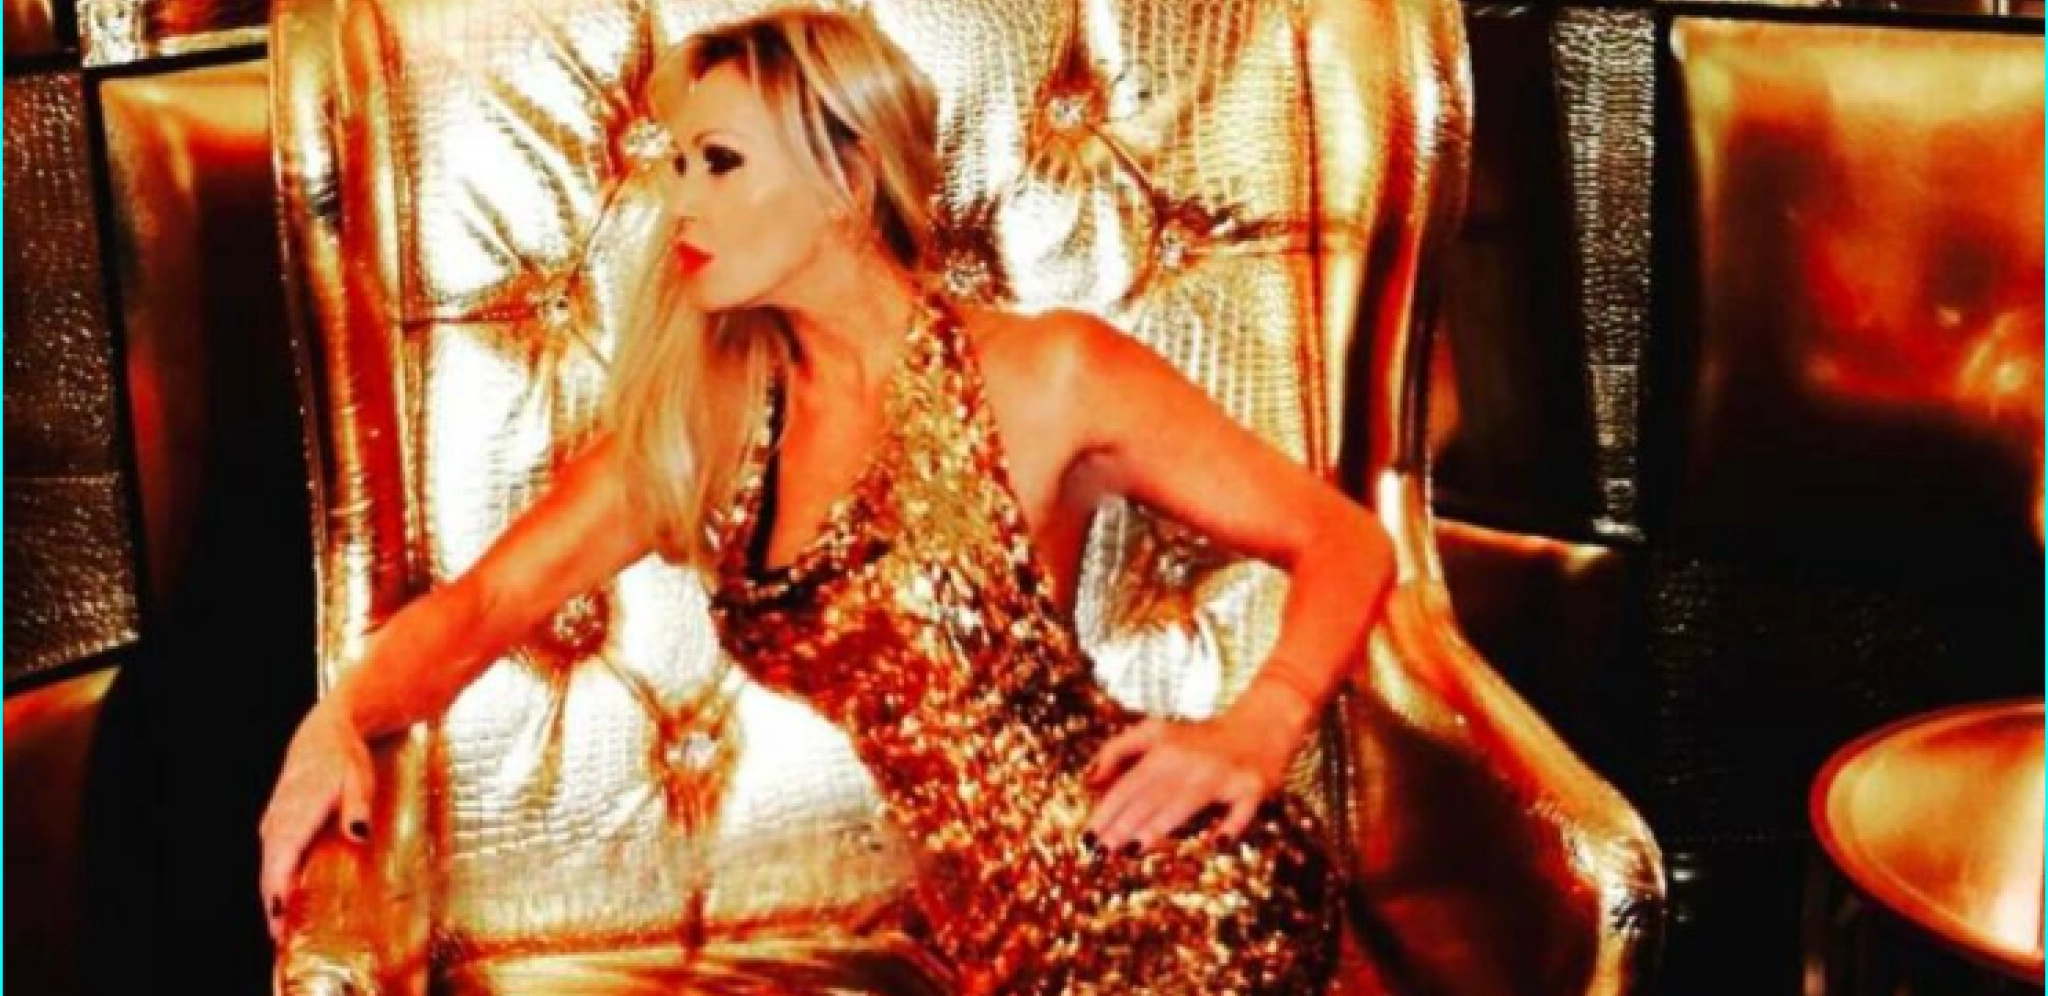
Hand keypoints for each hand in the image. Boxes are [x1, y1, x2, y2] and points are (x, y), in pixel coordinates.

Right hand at [257, 697, 375, 943]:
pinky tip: (286, 901)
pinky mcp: (276, 825)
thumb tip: (358, 833)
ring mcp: (274, 823)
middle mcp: (278, 822)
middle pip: (270, 872)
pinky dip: (275, 881)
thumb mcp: (359, 779)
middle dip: (273, 907)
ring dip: (273, 898)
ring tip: (283, 932)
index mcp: (296, 814)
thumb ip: (358, 807)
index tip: (279, 923)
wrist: (325, 734)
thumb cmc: (344, 758)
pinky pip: (272, 859)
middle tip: (282, 943)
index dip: (278, 894)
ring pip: (268, 867)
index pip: (280, 861)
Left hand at [1082, 684, 1315, 851]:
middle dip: (1124, 825)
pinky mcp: (1252, 787)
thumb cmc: (1201, 738)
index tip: (1087, 838)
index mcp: (1164, 750)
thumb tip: (1089, 782)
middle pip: (1151, 797)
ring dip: (1159, 826)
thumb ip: (1118, 751)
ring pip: (1185, 803)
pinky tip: (1214, 843)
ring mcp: (1222, 775)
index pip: (1128, 786)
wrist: (1261, 724)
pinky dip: (1229, 826)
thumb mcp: (1156, 732)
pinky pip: (1240, 811)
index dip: (1106, 812)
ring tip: (1133, 849)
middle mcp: (1190, 762)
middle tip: (1101, 851)